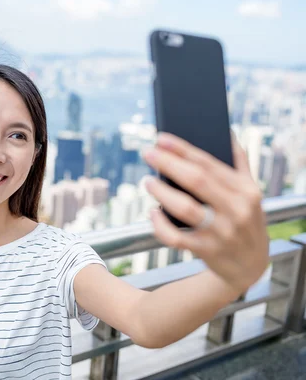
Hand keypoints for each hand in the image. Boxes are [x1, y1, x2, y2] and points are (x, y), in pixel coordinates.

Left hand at [142, 131, 268, 294]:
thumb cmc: (245, 221)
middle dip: (169, 164)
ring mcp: (221, 232)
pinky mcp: (206, 251)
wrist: (251, 267)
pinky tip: (152, 212)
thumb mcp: (251, 193)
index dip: (182, 149)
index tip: (161, 139)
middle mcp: (236, 209)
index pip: (209, 163)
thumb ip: (240, 163)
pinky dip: (160, 225)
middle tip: (148, 153)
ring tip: (148, 181)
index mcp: (246, 190)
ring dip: (162, 192)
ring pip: (185, 208)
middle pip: (196, 180)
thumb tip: (226, 132)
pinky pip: (176, 237)